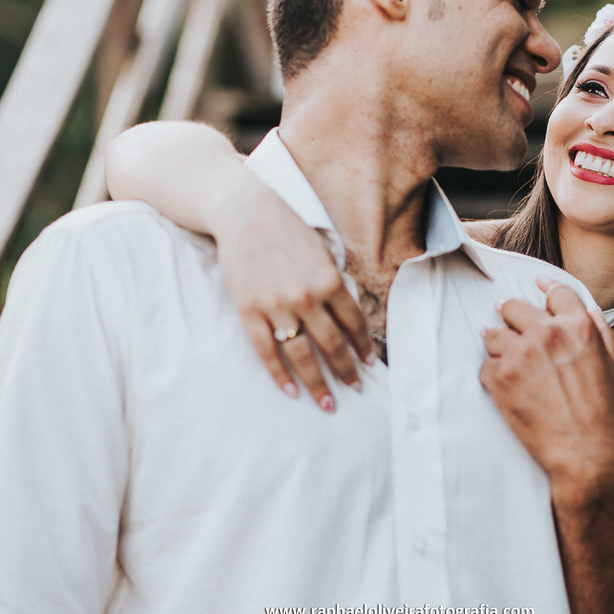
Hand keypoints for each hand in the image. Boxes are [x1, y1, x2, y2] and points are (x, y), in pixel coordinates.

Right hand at [212, 169, 372, 409]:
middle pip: (332, 344)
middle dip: (346, 370)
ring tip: (329, 403)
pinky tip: (292, 391)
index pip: (354, 323)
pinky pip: (266, 351)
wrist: (243, 211)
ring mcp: (276, 306)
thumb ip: (334, 281)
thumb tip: (347, 316)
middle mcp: (306, 296)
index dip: (363, 346)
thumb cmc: (287, 227)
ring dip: (318, 382)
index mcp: (330, 279)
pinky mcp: (249, 310)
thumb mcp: (322, 249)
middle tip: (356, 389)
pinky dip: (280, 374)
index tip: (369, 363)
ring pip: (301, 354)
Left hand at [480, 278, 613, 504]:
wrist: (587, 452)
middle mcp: (548, 333)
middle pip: (513, 307)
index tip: (536, 287)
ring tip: (512, 369)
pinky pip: (485, 366)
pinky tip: (509, 393)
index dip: (545, 289)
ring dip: (498, 349)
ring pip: (492, 334)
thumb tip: (587, 307)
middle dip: (512, 318)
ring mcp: (521, 353)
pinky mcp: (500, 377)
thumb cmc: (603, 412)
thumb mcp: (612, 364)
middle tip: (514, 335)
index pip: (556, 293)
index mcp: (579, 327)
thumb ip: (599, 331)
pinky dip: (493, 378)